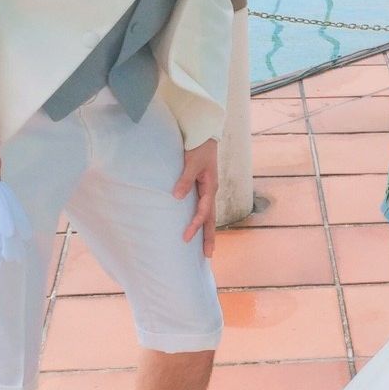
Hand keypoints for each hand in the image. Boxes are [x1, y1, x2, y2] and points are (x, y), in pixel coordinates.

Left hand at [174, 139, 218, 256]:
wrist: (204, 133)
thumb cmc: (199, 147)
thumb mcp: (191, 162)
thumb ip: (185, 179)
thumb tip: (177, 197)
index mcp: (210, 187)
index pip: (204, 212)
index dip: (195, 225)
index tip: (186, 238)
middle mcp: (211, 191)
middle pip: (211, 219)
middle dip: (210, 237)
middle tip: (208, 255)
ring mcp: (208, 190)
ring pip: (209, 215)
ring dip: (207, 231)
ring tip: (206, 247)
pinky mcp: (203, 187)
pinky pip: (204, 208)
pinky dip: (202, 220)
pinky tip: (198, 226)